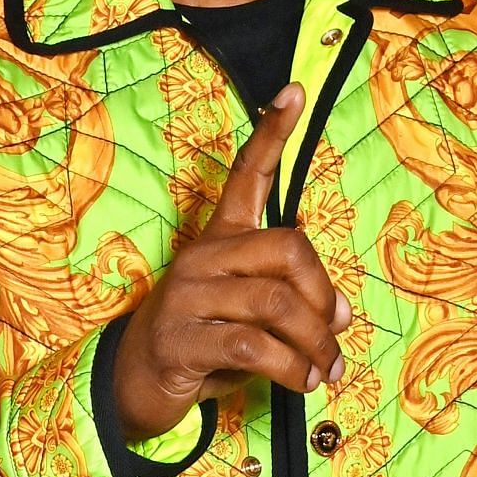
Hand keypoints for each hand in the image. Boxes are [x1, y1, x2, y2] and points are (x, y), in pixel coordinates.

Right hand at [112, 82, 352, 441]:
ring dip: (314, 344)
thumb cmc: (203, 344)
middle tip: (334, 334)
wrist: (133, 385)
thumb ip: (293, 304)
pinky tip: (301, 382)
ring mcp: (189, 296)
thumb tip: (342, 315)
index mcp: (220, 241)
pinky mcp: (181, 339)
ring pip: (277, 304)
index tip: (294, 91)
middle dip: (323, 296)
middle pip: (289, 249)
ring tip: (323, 371)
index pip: (246, 175)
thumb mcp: (250, 317)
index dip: (272, 133)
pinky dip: (290, 368)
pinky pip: (253, 346)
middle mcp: (203, 258)